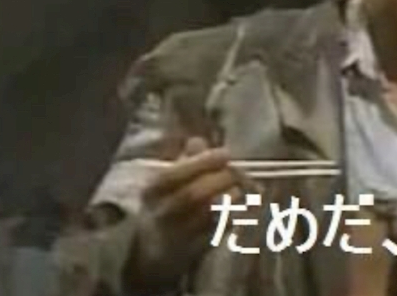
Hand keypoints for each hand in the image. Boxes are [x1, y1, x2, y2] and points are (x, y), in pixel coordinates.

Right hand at [125, 137, 244, 290]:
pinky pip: (219, 230)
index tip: (225, 153)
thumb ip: (185, 161)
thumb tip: (198, 142)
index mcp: (152, 192)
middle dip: (220, 179)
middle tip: (237, 171)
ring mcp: (178, 235)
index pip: (173, 175)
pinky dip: (236, 215)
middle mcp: (161, 214)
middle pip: (192, 195)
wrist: (153, 254)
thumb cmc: (166, 207)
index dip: (202, 162)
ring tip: (240, 188)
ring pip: (207, 215)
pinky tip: (245, 204)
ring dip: (230, 198)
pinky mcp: (196, 250)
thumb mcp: (168, 183)